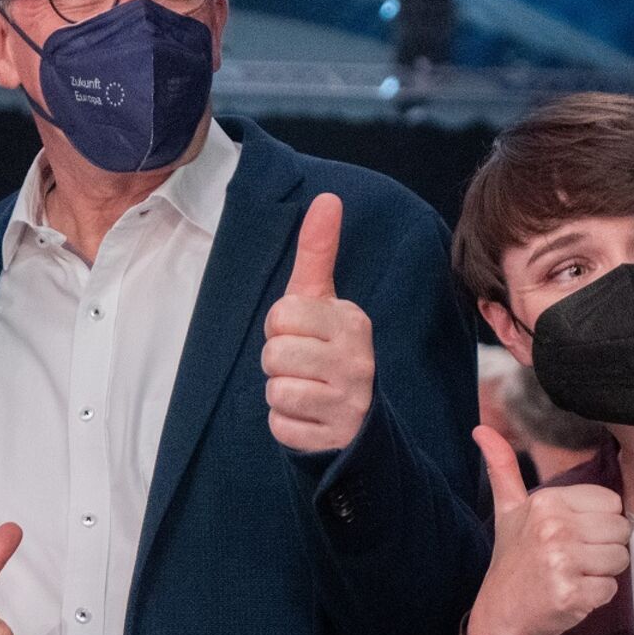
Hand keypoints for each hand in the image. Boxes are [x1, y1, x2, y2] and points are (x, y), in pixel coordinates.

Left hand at [262, 193, 374, 452]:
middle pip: (274, 352)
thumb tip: (327, 197)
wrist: (354, 420)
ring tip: (305, 391)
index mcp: (352, 321)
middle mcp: (358, 360)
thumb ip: (318, 251)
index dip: (280, 327)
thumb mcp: (321, 301)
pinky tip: (307, 418)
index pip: (282, 313)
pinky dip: (285, 423)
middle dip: (277, 361)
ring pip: (276, 389)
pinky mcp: (335, 437)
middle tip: (301, 366)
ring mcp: (350, 402)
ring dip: (279, 393)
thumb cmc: (325, 350)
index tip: (301, 335)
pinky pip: (281, 424)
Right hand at [464, 426, 630, 634]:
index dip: (597, 524)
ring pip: (620, 559)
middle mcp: (553, 527)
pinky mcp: (572, 593)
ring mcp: (562, 561)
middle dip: (603, 549)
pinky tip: (571, 596)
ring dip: (602, 573)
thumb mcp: (507, 512)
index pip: (611, 503)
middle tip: (572, 561)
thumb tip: (480, 428)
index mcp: (545, 501)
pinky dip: (596, 597)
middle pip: (620, 530)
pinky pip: (611, 588)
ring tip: (572, 577)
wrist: (502, 618)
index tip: (570, 538)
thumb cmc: (513, 562)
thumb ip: (502, 469)